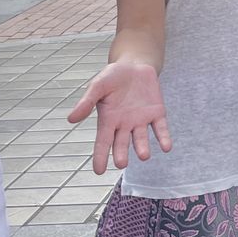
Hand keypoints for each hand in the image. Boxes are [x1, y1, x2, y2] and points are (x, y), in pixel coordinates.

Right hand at [67, 57, 171, 174]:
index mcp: (108, 120)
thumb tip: (71, 119)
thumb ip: (86, 102)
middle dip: (122, 154)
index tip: (98, 171)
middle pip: (122, 143)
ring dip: (143, 147)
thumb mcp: (97, 86)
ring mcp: (141, 120)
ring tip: (144, 155)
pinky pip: (160, 127)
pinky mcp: (157, 113)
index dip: (100, 156)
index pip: (103, 142)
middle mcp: (124, 125)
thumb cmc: (112, 77)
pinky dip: (164, 137)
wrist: (135, 64)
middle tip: (122, 163)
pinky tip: (166, 147)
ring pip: (141, 138)